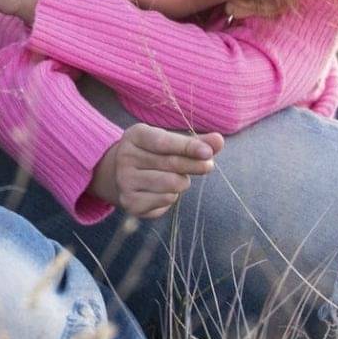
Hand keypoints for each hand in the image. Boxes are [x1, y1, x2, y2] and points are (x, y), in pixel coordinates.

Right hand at [90, 123, 223, 218]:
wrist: (119, 175)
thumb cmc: (153, 154)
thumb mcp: (170, 142)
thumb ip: (195, 141)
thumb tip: (218, 140)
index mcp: (135, 136)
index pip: (164, 142)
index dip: (188, 147)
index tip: (208, 152)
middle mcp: (125, 157)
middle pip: (170, 164)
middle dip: (194, 165)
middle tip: (209, 166)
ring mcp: (125, 181)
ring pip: (170, 184)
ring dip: (182, 182)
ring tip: (178, 178)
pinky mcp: (130, 202)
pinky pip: (165, 200)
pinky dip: (172, 196)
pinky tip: (165, 191)